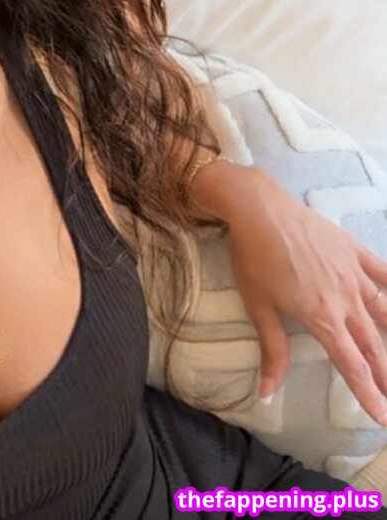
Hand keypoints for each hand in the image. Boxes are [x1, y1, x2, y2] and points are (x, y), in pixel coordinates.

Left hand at [222, 167, 386, 424]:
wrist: (258, 210)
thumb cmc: (253, 258)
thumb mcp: (258, 307)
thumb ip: (272, 351)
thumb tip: (266, 393)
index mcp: (322, 318)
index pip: (351, 365)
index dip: (368, 394)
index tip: (381, 417)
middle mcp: (345, 299)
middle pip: (373, 345)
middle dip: (385, 375)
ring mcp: (353, 273)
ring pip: (384, 313)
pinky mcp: (354, 251)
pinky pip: (383, 272)